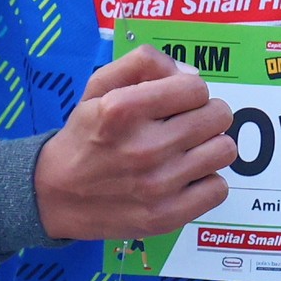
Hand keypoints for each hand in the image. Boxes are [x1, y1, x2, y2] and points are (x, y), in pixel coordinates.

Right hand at [35, 44, 237, 241]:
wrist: (55, 195)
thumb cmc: (84, 136)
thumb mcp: (99, 87)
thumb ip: (143, 63)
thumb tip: (191, 74)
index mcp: (122, 109)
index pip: (196, 87)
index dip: (190, 91)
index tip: (176, 102)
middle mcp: (143, 147)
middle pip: (218, 116)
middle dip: (205, 114)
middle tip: (184, 125)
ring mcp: (157, 186)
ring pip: (225, 150)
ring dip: (210, 146)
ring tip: (187, 151)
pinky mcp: (166, 216)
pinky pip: (219, 188)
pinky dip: (206, 181)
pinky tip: (184, 178)